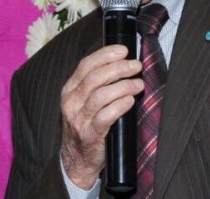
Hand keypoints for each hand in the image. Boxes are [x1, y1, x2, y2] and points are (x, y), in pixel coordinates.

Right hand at [60, 45, 143, 188]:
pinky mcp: (90, 135)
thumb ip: (98, 84)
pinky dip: (120, 106)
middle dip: (118, 68)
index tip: (123, 50)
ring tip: (139, 84)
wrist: (77, 160)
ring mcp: (79, 120)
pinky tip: (131, 100)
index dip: (105, 55)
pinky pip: (105, 117)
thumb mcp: (84, 101)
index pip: (85, 65)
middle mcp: (71, 103)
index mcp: (70, 90)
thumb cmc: (87, 124)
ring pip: (101, 96)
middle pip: (94, 78)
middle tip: (136, 66)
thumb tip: (123, 62)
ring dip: (123, 86)